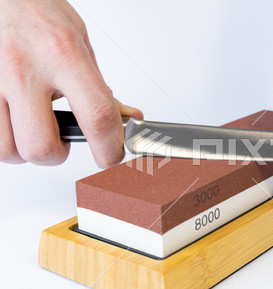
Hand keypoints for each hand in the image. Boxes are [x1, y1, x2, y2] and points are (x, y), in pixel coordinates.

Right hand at [0, 0, 142, 166]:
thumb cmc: (38, 12)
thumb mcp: (80, 43)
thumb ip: (99, 86)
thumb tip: (126, 117)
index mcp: (64, 56)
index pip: (97, 115)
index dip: (109, 148)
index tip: (111, 156)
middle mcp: (25, 69)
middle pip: (42, 147)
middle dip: (59, 154)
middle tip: (64, 140)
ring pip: (8, 150)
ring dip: (27, 149)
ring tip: (35, 128)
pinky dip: (5, 139)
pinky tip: (16, 121)